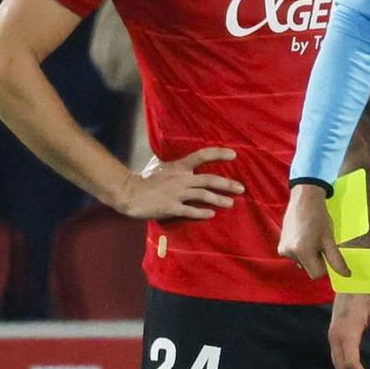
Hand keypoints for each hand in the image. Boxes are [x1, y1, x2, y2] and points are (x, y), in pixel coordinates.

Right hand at [115, 147, 243, 220]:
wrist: (129, 193)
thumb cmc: (146, 180)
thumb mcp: (163, 167)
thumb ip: (178, 167)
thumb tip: (190, 165)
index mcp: (179, 167)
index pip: (202, 155)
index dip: (218, 154)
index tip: (234, 155)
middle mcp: (181, 178)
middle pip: (209, 179)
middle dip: (227, 184)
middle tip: (241, 188)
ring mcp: (176, 193)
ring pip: (203, 195)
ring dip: (219, 199)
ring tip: (230, 203)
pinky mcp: (170, 207)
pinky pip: (190, 210)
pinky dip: (201, 212)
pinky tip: (211, 214)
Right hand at [278, 181, 351, 278]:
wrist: (305, 200)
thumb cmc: (319, 218)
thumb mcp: (330, 239)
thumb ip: (336, 259)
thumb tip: (346, 275)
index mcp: (302, 252)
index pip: (316, 274)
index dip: (325, 265)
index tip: (327, 252)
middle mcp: (289, 253)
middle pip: (309, 269)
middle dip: (317, 259)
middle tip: (320, 242)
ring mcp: (283, 250)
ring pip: (303, 263)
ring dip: (309, 254)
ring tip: (311, 237)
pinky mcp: (280, 247)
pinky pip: (295, 256)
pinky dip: (302, 250)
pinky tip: (304, 236)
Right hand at [328, 292, 369, 368]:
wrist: (351, 281)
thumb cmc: (367, 296)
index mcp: (347, 334)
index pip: (351, 363)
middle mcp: (336, 337)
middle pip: (341, 366)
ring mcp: (332, 335)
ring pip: (336, 361)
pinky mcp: (332, 332)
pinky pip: (336, 354)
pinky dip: (344, 365)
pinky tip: (353, 368)